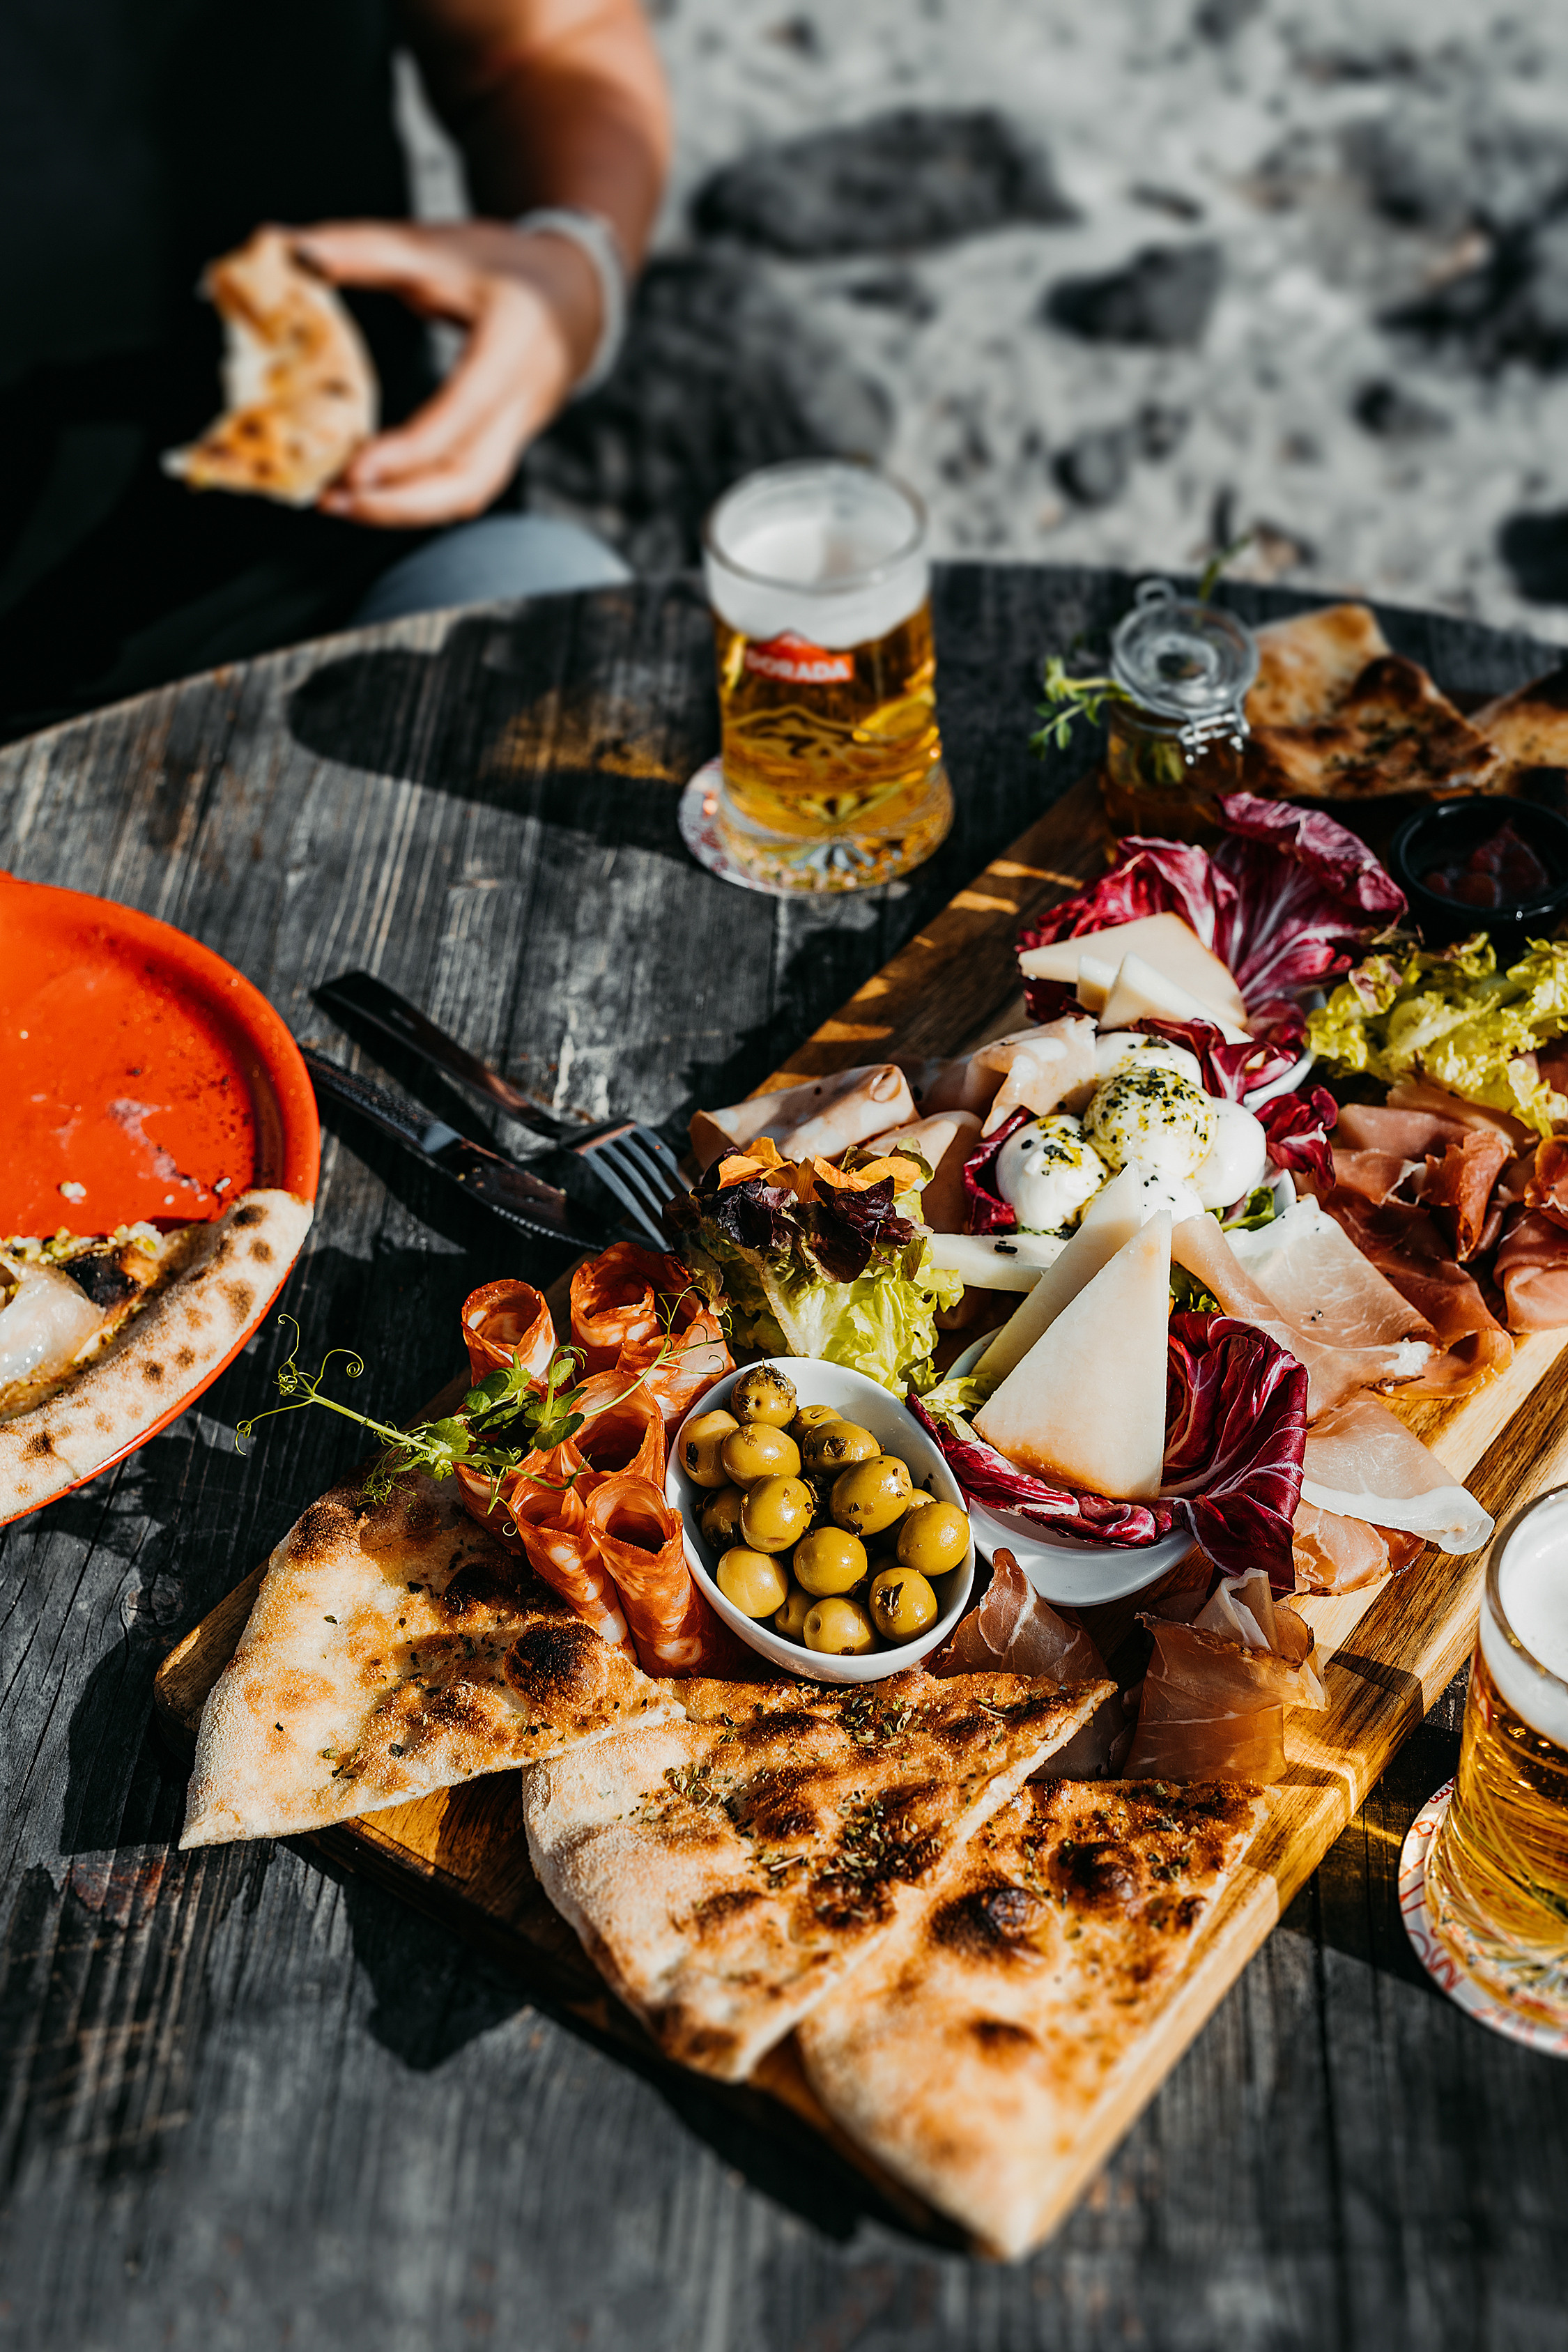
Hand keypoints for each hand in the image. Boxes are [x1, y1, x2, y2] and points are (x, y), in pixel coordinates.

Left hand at [292, 218, 604, 527]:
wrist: (574, 297)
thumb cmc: (504, 266)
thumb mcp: (436, 246)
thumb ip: (363, 249)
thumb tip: (287, 247)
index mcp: (513, 344)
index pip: (462, 412)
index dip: (408, 451)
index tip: (353, 470)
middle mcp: (524, 401)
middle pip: (470, 481)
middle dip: (401, 505)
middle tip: (335, 502)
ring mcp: (519, 434)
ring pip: (468, 495)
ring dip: (404, 510)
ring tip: (341, 504)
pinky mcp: (505, 448)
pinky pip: (463, 487)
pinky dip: (416, 497)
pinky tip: (371, 492)